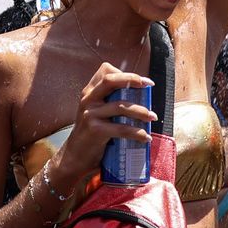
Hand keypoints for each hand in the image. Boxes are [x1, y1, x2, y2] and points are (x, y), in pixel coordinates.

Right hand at [52, 63, 155, 183]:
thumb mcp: (95, 112)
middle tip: (149, 85)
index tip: (141, 80)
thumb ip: (109, 102)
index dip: (124, 73)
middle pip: (110, 80)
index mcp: (89, 92)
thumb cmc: (91, 133)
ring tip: (153, 117)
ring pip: (120, 106)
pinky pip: (121, 128)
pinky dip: (137, 133)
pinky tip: (145, 137)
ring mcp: (90, 114)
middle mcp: (88, 99)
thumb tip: (140, 98)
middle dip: (132, 79)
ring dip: (141, 111)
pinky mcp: (95, 130)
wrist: (75, 156)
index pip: (105, 71)